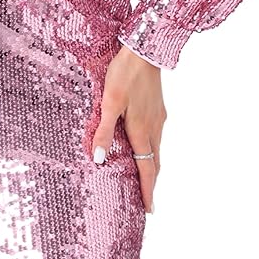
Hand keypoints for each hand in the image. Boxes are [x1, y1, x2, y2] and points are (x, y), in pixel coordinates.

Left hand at [91, 45, 166, 213]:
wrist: (144, 49)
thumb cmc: (124, 74)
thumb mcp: (109, 102)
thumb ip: (105, 130)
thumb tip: (100, 159)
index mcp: (142, 129)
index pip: (147, 168)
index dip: (148, 190)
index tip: (150, 209)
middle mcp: (154, 126)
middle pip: (155, 161)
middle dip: (151, 182)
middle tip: (148, 200)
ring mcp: (158, 116)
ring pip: (157, 148)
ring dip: (152, 165)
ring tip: (145, 177)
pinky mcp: (157, 106)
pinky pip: (156, 135)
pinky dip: (152, 148)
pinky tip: (144, 144)